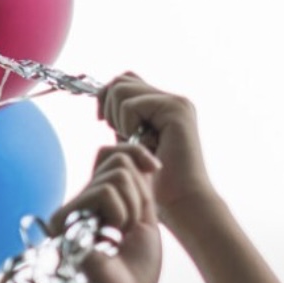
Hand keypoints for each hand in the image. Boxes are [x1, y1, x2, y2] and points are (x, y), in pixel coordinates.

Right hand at [52, 141, 163, 282]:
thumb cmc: (134, 274)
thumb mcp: (144, 221)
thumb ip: (139, 189)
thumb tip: (137, 157)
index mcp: (98, 202)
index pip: (111, 155)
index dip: (135, 153)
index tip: (155, 167)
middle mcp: (81, 202)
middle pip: (116, 159)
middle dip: (139, 191)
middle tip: (133, 225)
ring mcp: (71, 209)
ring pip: (115, 174)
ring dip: (132, 207)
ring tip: (121, 235)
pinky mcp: (65, 218)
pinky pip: (105, 192)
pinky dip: (121, 214)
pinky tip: (112, 238)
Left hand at [98, 74, 212, 220]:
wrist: (181, 202)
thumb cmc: (156, 183)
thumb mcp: (132, 143)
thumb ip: (123, 119)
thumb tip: (103, 96)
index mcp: (165, 106)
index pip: (126, 80)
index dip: (108, 98)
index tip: (105, 123)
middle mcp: (173, 100)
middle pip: (121, 79)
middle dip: (108, 105)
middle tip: (120, 134)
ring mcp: (177, 103)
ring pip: (121, 88)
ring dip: (117, 117)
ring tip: (133, 140)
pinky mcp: (176, 110)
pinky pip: (130, 105)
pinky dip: (126, 125)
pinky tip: (141, 143)